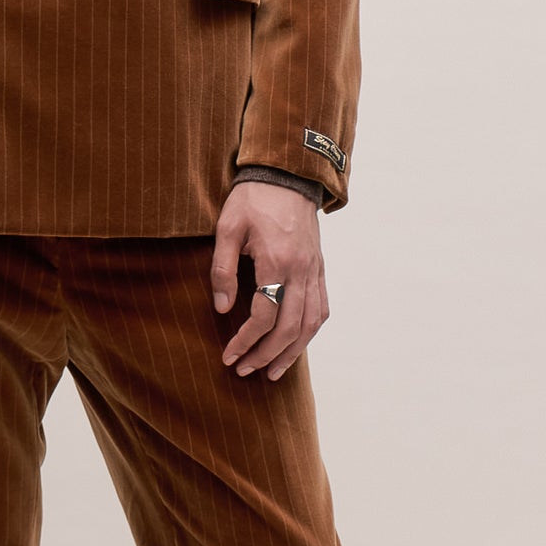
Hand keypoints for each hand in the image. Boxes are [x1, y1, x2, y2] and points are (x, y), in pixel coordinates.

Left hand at [209, 180, 327, 381]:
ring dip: (293, 352)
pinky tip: (296, 344)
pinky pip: (322, 308)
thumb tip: (223, 308)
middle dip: (267, 355)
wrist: (288, 175)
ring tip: (274, 371)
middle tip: (245, 371)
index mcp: (277, 262)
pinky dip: (310, 331)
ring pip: (311, 323)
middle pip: (289, 327)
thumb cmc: (252, 200)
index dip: (245, 340)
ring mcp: (314, 271)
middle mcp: (301, 271)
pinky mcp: (319, 268)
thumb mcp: (227, 228)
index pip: (264, 315)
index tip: (228, 355)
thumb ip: (223, 269)